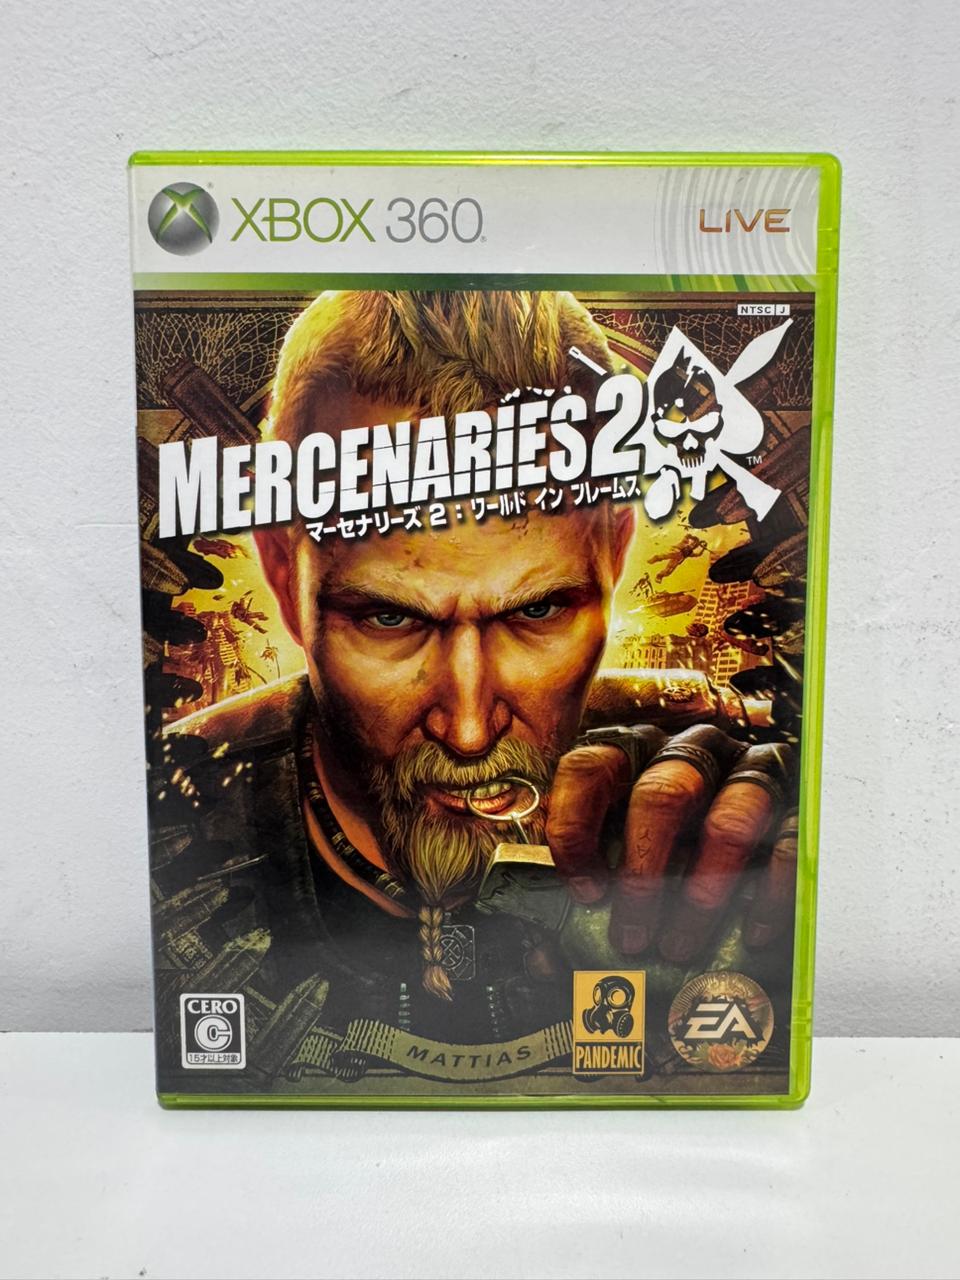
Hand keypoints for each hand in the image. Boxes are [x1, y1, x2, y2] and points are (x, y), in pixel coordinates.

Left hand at [545, 725, 795, 963]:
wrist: (749, 829)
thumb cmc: (669, 847)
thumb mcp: (623, 850)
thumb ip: (589, 882)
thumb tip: (547, 948)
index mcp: (634, 749)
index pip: (590, 768)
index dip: (578, 829)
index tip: (584, 893)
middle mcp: (688, 750)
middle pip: (661, 796)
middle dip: (643, 874)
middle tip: (631, 937)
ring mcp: (746, 770)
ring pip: (728, 821)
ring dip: (703, 891)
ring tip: (680, 945)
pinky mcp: (794, 802)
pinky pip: (786, 845)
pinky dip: (766, 895)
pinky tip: (751, 935)